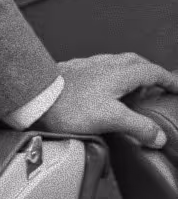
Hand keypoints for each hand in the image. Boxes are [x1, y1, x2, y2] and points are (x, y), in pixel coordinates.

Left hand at [38, 53, 177, 147]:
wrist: (35, 95)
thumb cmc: (69, 105)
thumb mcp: (110, 118)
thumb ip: (137, 126)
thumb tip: (159, 135)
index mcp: (118, 72)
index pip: (151, 70)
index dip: (167, 79)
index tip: (176, 88)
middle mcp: (105, 64)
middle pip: (135, 62)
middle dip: (150, 73)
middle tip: (158, 87)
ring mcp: (89, 66)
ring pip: (117, 64)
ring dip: (131, 74)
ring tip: (134, 93)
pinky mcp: (76, 71)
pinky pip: (102, 69)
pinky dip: (113, 77)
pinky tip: (106, 91)